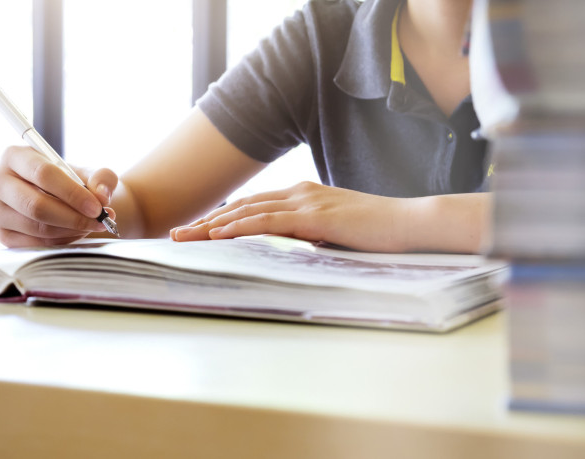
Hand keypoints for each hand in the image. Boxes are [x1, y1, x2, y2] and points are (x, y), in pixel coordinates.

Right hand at [0, 146, 117, 246]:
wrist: (63, 199)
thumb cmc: (74, 181)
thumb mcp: (91, 172)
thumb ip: (102, 178)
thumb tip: (101, 195)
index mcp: (14, 156)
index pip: (42, 174)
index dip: (72, 193)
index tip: (97, 207)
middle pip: (36, 205)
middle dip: (73, 217)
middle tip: (98, 221)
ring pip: (37, 227)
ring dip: (71, 230)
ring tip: (91, 225)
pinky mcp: (2, 235)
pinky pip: (36, 244)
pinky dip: (62, 241)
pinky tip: (75, 233)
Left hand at [170, 181, 411, 251]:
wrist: (408, 221)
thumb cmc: (377, 230)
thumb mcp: (336, 230)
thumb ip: (312, 233)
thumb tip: (296, 246)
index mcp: (303, 195)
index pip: (253, 205)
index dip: (222, 217)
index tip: (197, 230)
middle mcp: (299, 192)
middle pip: (243, 206)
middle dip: (206, 220)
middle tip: (176, 232)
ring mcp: (307, 201)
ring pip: (249, 212)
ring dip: (213, 224)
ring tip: (185, 235)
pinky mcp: (315, 217)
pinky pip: (270, 222)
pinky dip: (241, 227)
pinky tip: (219, 234)